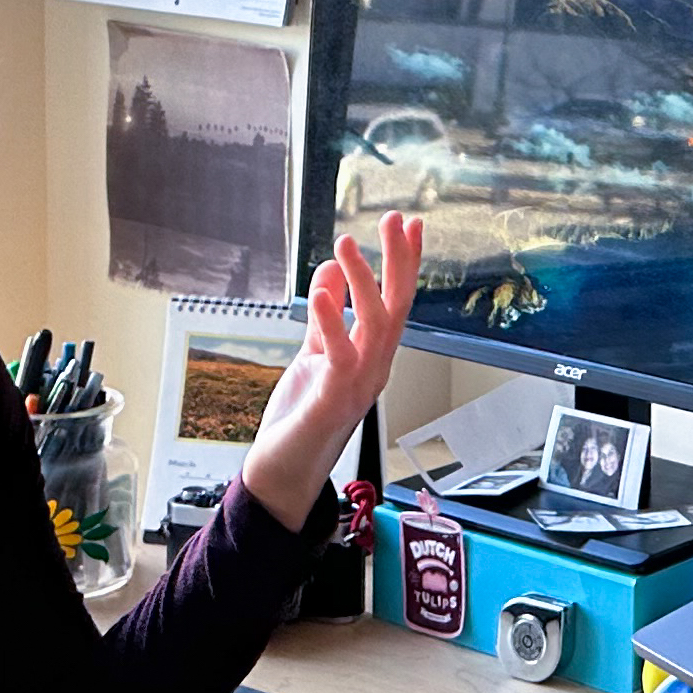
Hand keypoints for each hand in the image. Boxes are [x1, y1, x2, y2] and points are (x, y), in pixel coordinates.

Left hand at [238, 213, 421, 530]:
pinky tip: (321, 291)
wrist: (284, 472)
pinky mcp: (332, 399)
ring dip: (364, 282)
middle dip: (399, 262)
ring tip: (347, 244)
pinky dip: (331, 321)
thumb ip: (326, 316)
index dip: (404, 262)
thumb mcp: (314, 353)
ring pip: (374, 326)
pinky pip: (338, 355)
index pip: (395, 301)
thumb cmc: (301, 418)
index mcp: (371, 356)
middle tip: (395, 220)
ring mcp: (357, 385)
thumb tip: (331, 271)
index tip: (408, 225)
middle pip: (397, 307)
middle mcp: (374, 368)